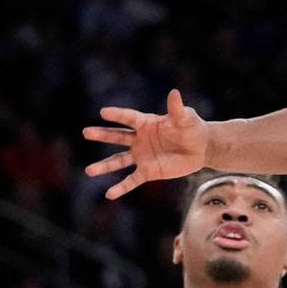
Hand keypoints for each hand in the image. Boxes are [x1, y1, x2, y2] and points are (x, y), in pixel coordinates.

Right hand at [83, 88, 207, 199]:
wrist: (200, 149)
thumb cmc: (192, 129)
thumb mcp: (185, 118)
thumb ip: (177, 109)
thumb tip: (174, 93)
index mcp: (146, 124)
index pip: (129, 118)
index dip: (118, 115)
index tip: (103, 112)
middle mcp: (140, 139)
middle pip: (117, 136)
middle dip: (102, 135)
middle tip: (86, 132)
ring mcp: (142, 156)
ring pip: (118, 161)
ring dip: (104, 166)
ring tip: (89, 170)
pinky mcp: (148, 171)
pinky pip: (131, 180)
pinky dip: (121, 187)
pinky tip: (109, 195)